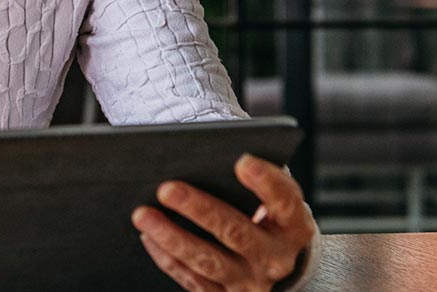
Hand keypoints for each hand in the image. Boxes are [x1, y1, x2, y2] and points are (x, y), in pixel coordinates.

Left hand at [131, 154, 316, 290]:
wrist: (276, 261)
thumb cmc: (268, 216)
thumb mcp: (275, 198)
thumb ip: (256, 178)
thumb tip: (205, 156)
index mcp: (293, 226)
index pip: (285, 202)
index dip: (266, 183)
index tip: (242, 161)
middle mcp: (275, 257)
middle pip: (236, 232)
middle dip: (200, 209)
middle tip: (166, 188)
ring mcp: (250, 281)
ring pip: (209, 261)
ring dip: (173, 237)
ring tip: (143, 214)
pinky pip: (193, 280)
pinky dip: (167, 258)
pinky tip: (148, 235)